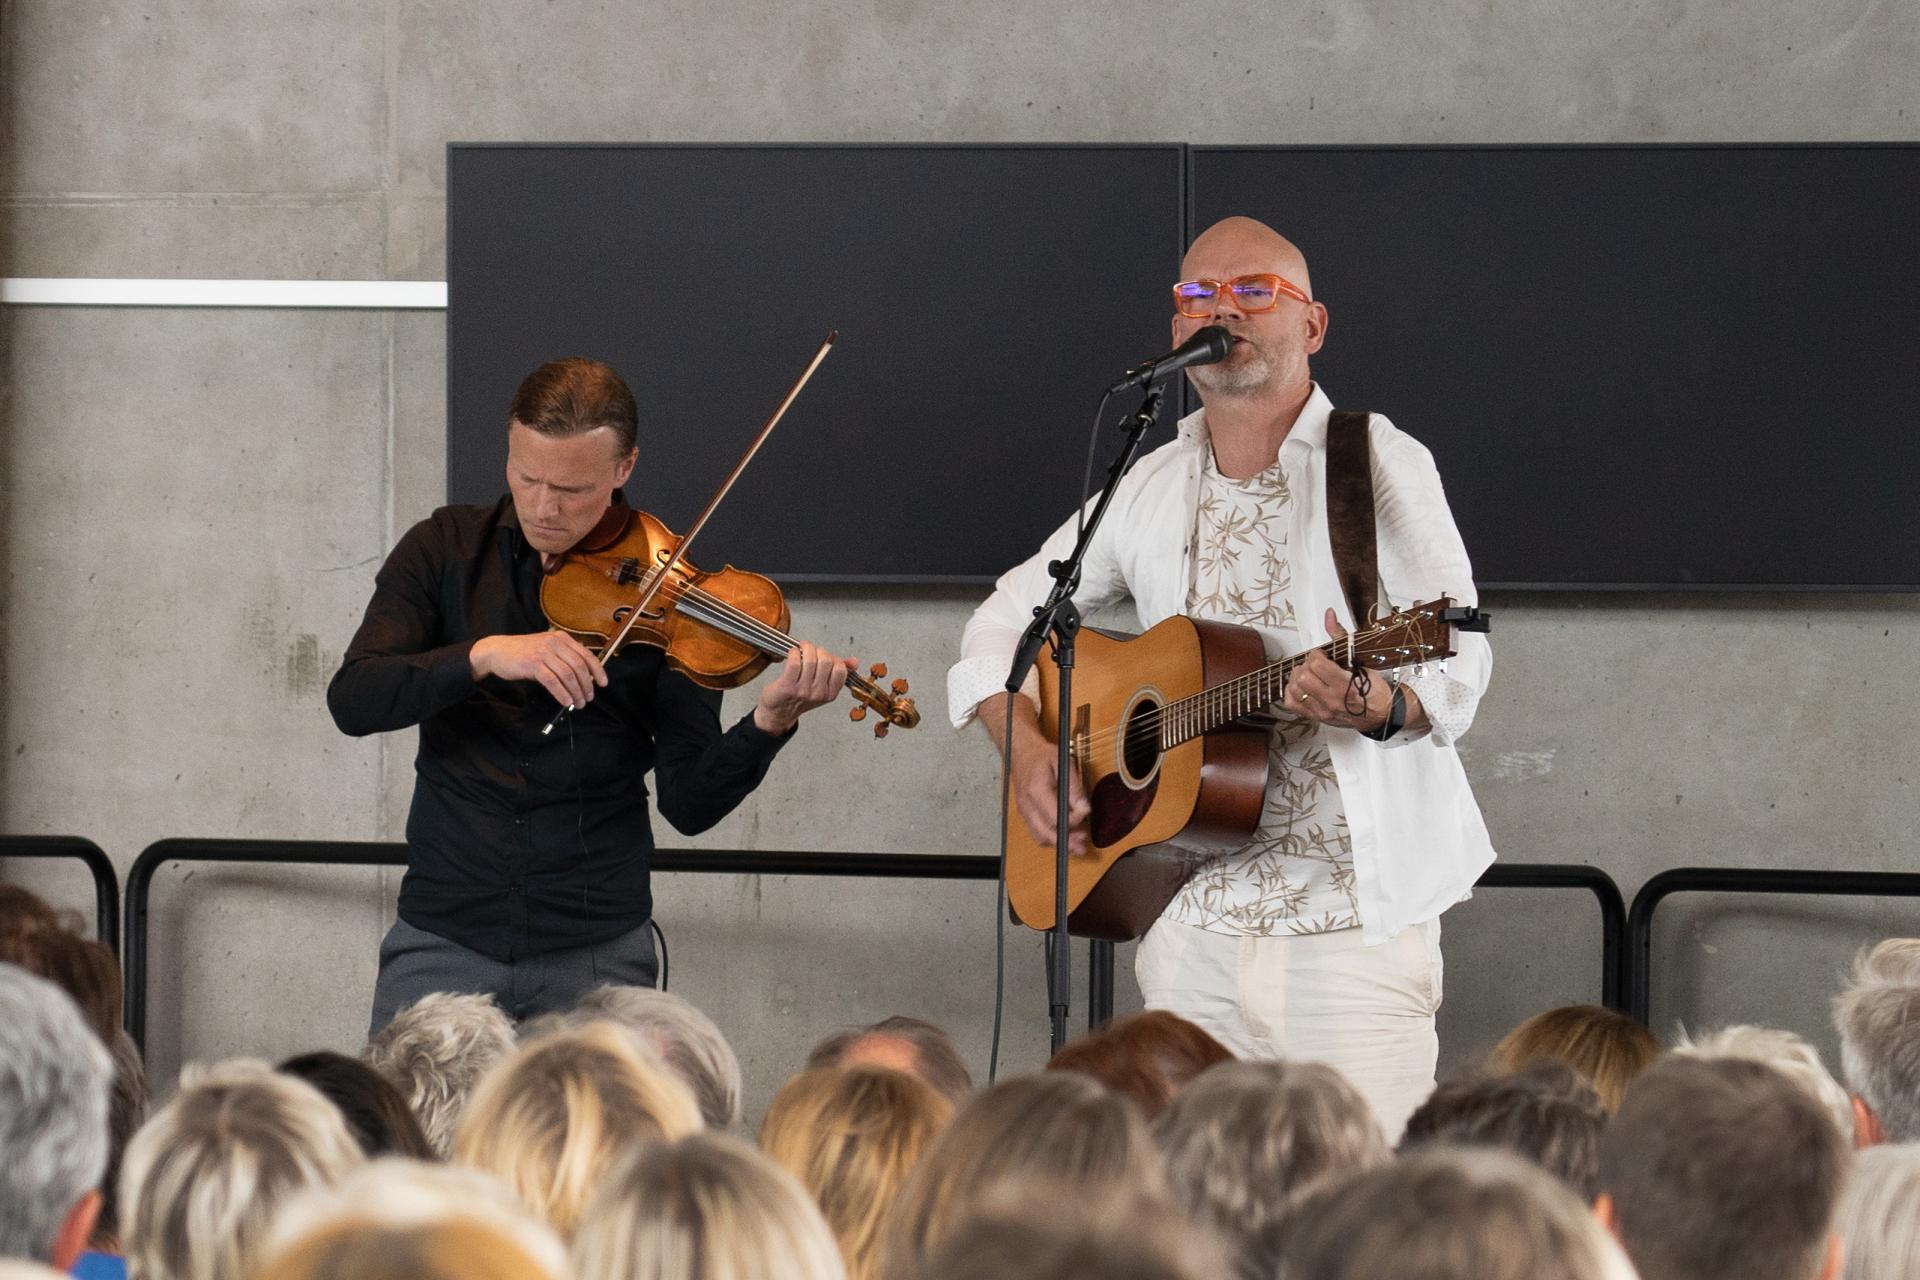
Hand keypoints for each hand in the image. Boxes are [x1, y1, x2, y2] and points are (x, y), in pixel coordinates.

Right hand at [470, 631, 607, 708]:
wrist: (498, 651)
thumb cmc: (524, 653)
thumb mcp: (547, 649)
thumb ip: (564, 658)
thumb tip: (584, 677)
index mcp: (561, 638)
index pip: (586, 655)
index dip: (598, 670)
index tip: (603, 683)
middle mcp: (554, 643)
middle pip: (579, 667)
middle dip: (587, 686)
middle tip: (589, 698)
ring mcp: (543, 653)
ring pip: (568, 675)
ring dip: (576, 692)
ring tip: (578, 703)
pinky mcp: (533, 664)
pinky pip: (553, 682)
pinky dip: (562, 694)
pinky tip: (566, 702)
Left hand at [752, 643, 856, 734]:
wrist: (779, 712)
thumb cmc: (800, 698)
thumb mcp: (823, 687)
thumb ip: (839, 672)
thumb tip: (854, 661)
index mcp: (830, 693)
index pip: (840, 669)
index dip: (833, 657)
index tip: (824, 656)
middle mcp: (818, 693)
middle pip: (825, 661)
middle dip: (818, 650)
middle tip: (810, 650)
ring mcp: (803, 691)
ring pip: (810, 660)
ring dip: (805, 649)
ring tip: (801, 649)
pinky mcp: (787, 686)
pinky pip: (794, 663)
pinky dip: (793, 653)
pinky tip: (792, 653)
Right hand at [1008, 717, 1092, 854]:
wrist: (1023, 753)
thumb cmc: (1043, 756)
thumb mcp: (1063, 764)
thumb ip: (1074, 787)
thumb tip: (1084, 809)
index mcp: (1036, 790)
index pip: (1055, 817)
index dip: (1073, 820)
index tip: (1085, 812)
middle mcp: (1026, 805)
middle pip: (1045, 834)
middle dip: (1067, 841)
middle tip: (1083, 844)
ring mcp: (1024, 812)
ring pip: (1041, 838)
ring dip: (1059, 843)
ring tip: (1077, 843)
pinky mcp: (1025, 815)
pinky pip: (1038, 834)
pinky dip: (1052, 838)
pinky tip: (1065, 836)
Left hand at [1282, 608, 1393, 730]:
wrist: (1380, 714)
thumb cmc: (1373, 690)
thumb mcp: (1361, 660)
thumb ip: (1340, 637)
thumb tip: (1329, 616)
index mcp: (1345, 685)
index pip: (1317, 664)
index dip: (1317, 654)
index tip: (1322, 655)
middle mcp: (1332, 700)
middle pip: (1303, 677)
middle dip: (1307, 665)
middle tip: (1316, 664)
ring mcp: (1322, 711)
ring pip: (1294, 689)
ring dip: (1298, 677)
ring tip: (1309, 674)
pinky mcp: (1316, 717)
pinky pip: (1291, 704)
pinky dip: (1292, 692)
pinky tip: (1302, 687)